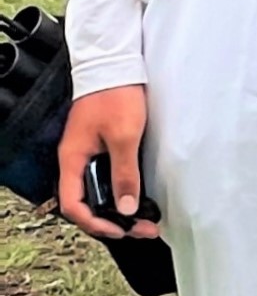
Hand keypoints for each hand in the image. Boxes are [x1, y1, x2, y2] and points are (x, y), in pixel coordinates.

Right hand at [56, 84, 152, 240]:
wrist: (116, 65)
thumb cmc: (115, 96)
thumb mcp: (124, 137)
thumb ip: (124, 174)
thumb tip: (126, 208)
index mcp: (73, 159)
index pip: (73, 204)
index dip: (94, 222)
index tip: (119, 229)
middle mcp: (77, 159)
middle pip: (87, 201)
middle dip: (112, 219)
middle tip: (142, 229)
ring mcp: (89, 153)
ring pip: (98, 191)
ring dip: (119, 207)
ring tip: (145, 219)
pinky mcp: (102, 146)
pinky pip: (107, 176)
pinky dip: (122, 190)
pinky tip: (139, 196)